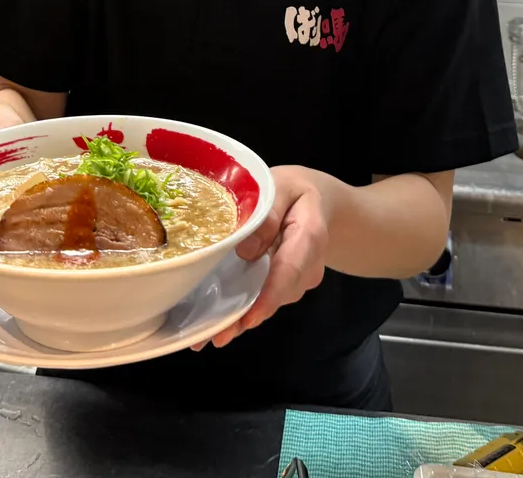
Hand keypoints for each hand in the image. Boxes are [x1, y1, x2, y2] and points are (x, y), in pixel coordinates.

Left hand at [197, 165, 332, 349]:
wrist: (317, 202)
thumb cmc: (295, 192)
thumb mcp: (282, 187)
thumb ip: (268, 213)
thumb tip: (246, 250)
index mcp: (310, 235)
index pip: (291, 269)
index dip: (269, 296)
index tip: (248, 318)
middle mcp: (308, 265)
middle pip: (279, 295)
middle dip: (247, 317)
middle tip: (212, 336)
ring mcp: (299, 279)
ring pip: (271, 302)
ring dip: (241, 320)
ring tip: (205, 336)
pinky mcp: (286, 285)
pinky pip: (267, 300)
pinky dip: (243, 313)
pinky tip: (218, 327)